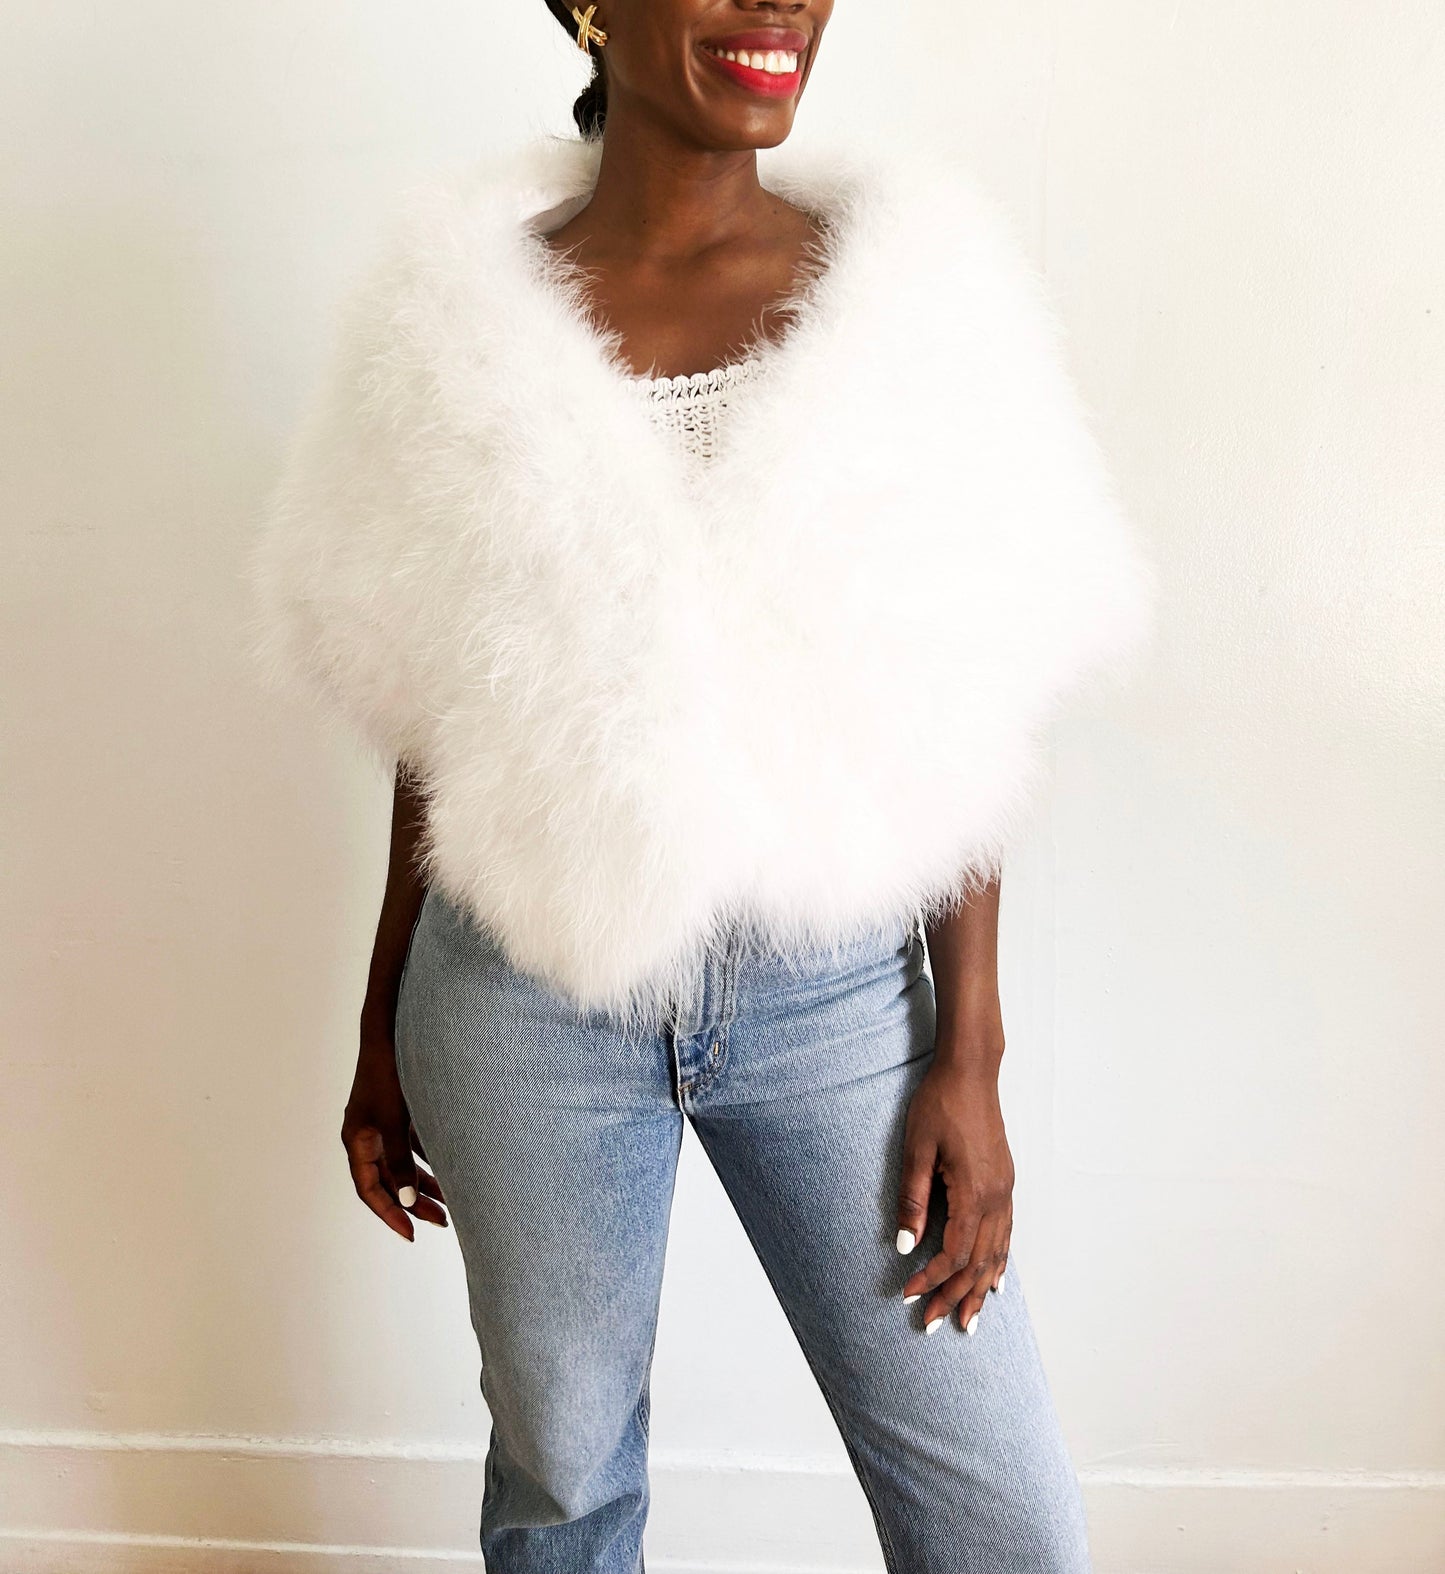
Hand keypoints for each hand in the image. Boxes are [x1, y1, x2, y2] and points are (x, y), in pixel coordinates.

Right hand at [342, 1037, 447, 1239]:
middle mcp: (366, 1136)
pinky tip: (451, 1170)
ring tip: (449, 1206)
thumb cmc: (388, 1074)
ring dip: (424, 1184)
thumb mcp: (394, 1121)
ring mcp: (382, 1124)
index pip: (369, 1190)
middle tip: (441, 1223)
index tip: (410, 1233)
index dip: (389, 1213)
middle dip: (413, 1204)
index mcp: (356, 1141)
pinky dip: (429, 1160)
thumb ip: (399, 1161)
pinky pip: (412, 1147)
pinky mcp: (398, 1113)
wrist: (391, 1031)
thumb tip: (408, 1201)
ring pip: (402, 1165)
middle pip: (388, 1181)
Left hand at [896, 1060, 1011, 1333]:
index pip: (954, 1253)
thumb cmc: (940, 1105)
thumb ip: (912, 1200)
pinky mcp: (1005, 1181)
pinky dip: (999, 1261)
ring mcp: (1004, 1190)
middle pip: (978, 1262)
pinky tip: (995, 1279)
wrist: (971, 1072)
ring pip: (997, 1253)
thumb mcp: (916, 1150)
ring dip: (980, 1288)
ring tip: (969, 1319)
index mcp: (973, 1192)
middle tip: (936, 1325)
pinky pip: (1006, 1233)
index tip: (909, 1295)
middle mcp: (996, 1197)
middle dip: (955, 1296)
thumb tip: (903, 1245)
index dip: (932, 1279)